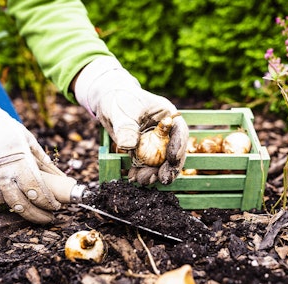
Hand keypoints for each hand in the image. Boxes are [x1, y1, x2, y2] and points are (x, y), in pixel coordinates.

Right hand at [0, 78, 75, 223]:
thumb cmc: (3, 129)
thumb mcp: (27, 139)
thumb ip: (42, 159)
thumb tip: (60, 176)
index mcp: (19, 163)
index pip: (37, 191)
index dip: (48, 202)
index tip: (55, 207)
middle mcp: (1, 174)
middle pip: (21, 205)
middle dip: (36, 215)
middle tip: (47, 218)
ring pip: (2, 202)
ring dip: (15, 204)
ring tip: (25, 200)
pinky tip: (1, 192)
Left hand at [74, 56, 188, 184]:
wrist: (108, 101)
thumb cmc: (118, 99)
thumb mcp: (121, 110)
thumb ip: (125, 127)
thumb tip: (129, 145)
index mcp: (167, 116)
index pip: (179, 131)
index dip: (179, 145)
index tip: (173, 158)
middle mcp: (166, 132)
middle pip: (174, 151)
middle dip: (170, 167)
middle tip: (163, 179)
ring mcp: (156, 144)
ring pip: (161, 163)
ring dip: (154, 174)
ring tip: (143, 180)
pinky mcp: (145, 153)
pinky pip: (146, 166)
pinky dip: (141, 173)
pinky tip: (133, 178)